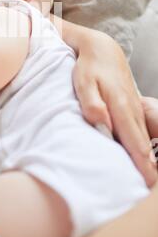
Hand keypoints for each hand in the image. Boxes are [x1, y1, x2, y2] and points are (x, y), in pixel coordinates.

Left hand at [73, 29, 156, 187]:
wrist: (101, 50)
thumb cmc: (89, 68)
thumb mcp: (84, 83)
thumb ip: (92, 104)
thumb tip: (103, 125)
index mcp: (121, 107)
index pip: (133, 141)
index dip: (142, 163)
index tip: (148, 182)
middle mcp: (132, 110)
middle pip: (142, 143)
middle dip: (149, 166)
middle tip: (151, 186)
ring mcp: (134, 108)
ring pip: (143, 137)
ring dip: (148, 157)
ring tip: (150, 178)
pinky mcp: (133, 107)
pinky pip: (140, 130)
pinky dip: (144, 145)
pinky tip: (145, 157)